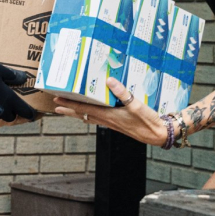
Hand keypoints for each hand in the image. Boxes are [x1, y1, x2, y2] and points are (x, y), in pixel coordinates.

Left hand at [53, 78, 168, 146]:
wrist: (159, 135)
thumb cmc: (148, 121)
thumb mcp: (137, 105)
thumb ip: (123, 93)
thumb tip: (109, 80)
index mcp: (109, 115)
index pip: (84, 109)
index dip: (70, 104)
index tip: (57, 100)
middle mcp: (107, 120)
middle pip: (83, 115)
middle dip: (68, 109)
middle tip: (56, 105)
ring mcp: (112, 123)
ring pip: (89, 117)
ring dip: (77, 113)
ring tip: (68, 109)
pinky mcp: (117, 124)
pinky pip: (98, 119)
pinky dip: (90, 114)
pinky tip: (91, 112)